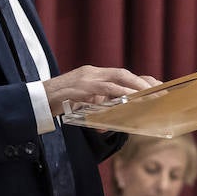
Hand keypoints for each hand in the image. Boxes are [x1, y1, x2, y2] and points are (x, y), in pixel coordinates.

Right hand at [42, 66, 160, 113]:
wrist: (34, 102)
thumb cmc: (56, 104)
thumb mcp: (79, 104)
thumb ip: (95, 107)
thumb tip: (110, 122)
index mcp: (93, 75)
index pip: (122, 75)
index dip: (140, 80)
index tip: (157, 87)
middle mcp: (92, 73)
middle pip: (124, 74)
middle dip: (144, 83)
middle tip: (162, 93)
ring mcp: (86, 78)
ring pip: (118, 78)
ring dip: (138, 88)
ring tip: (153, 97)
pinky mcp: (81, 87)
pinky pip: (106, 89)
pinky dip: (121, 94)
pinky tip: (132, 100)